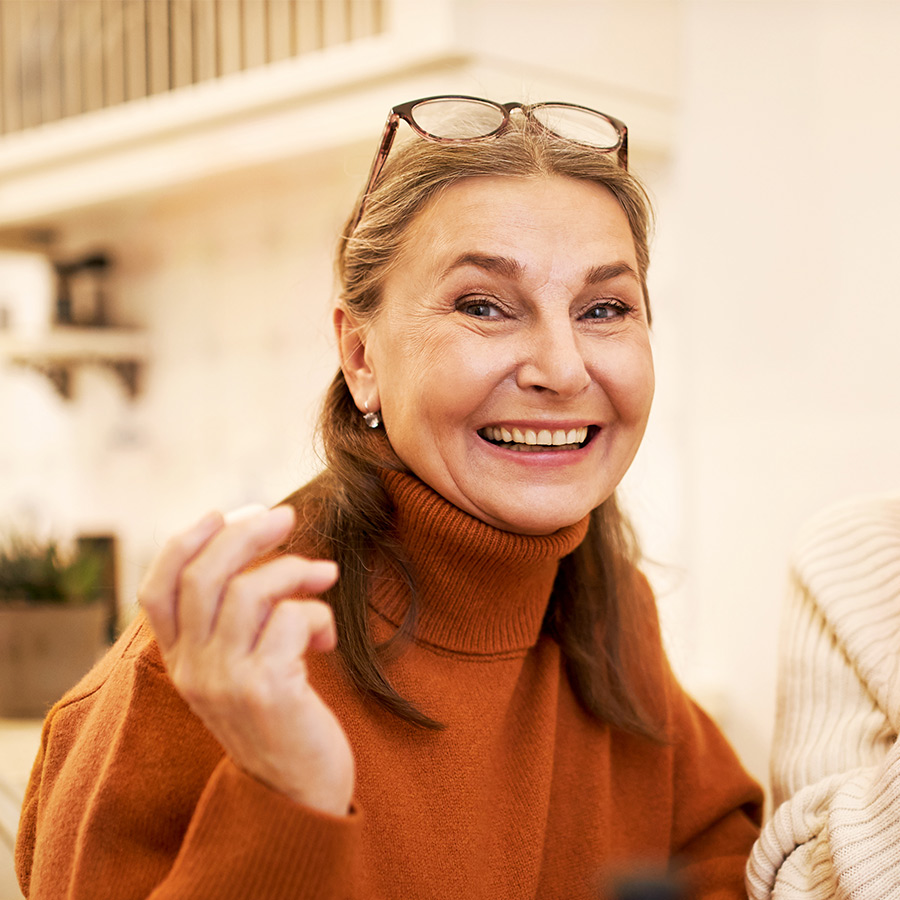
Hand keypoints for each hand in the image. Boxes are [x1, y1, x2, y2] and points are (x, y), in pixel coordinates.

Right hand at [138, 505, 353, 815]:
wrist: (297, 795)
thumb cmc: (279, 718)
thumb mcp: (241, 668)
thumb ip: (237, 620)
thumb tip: (261, 542)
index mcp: (180, 661)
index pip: (156, 590)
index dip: (184, 543)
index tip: (222, 513)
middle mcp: (193, 670)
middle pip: (203, 576)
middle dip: (247, 533)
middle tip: (286, 516)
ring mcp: (226, 682)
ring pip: (248, 591)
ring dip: (295, 570)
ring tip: (324, 577)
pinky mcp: (266, 691)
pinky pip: (290, 619)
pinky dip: (317, 613)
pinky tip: (327, 637)